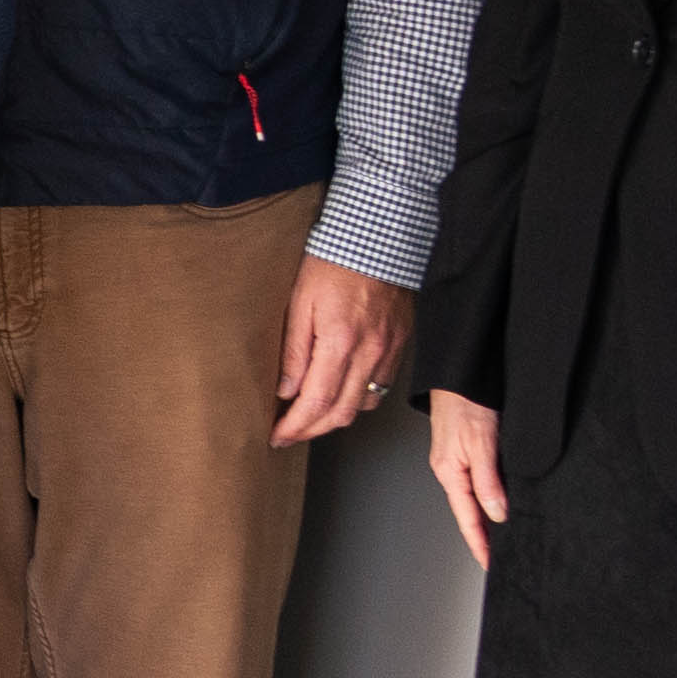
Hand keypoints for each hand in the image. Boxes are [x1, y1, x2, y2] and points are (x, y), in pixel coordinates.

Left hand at [273, 256, 413, 444]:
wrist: (376, 241)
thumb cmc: (334, 264)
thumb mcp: (299, 302)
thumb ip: (293, 350)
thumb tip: (285, 390)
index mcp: (341, 342)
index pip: (316, 402)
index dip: (295, 426)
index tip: (277, 436)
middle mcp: (370, 354)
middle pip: (340, 413)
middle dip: (311, 431)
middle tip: (287, 434)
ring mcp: (388, 352)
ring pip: (362, 406)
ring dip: (334, 419)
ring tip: (308, 418)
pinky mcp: (399, 347)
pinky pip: (379, 389)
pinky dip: (356, 401)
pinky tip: (338, 396)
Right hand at [424, 387, 506, 571]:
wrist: (462, 373)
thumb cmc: (466, 402)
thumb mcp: (481, 444)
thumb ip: (488, 481)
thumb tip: (497, 513)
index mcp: (449, 473)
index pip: (468, 519)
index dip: (480, 544)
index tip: (490, 564)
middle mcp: (452, 470)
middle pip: (470, 512)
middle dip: (484, 536)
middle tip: (501, 557)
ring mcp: (459, 460)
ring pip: (475, 497)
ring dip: (489, 518)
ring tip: (504, 537)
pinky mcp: (468, 449)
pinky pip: (480, 482)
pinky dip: (490, 497)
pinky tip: (501, 502)